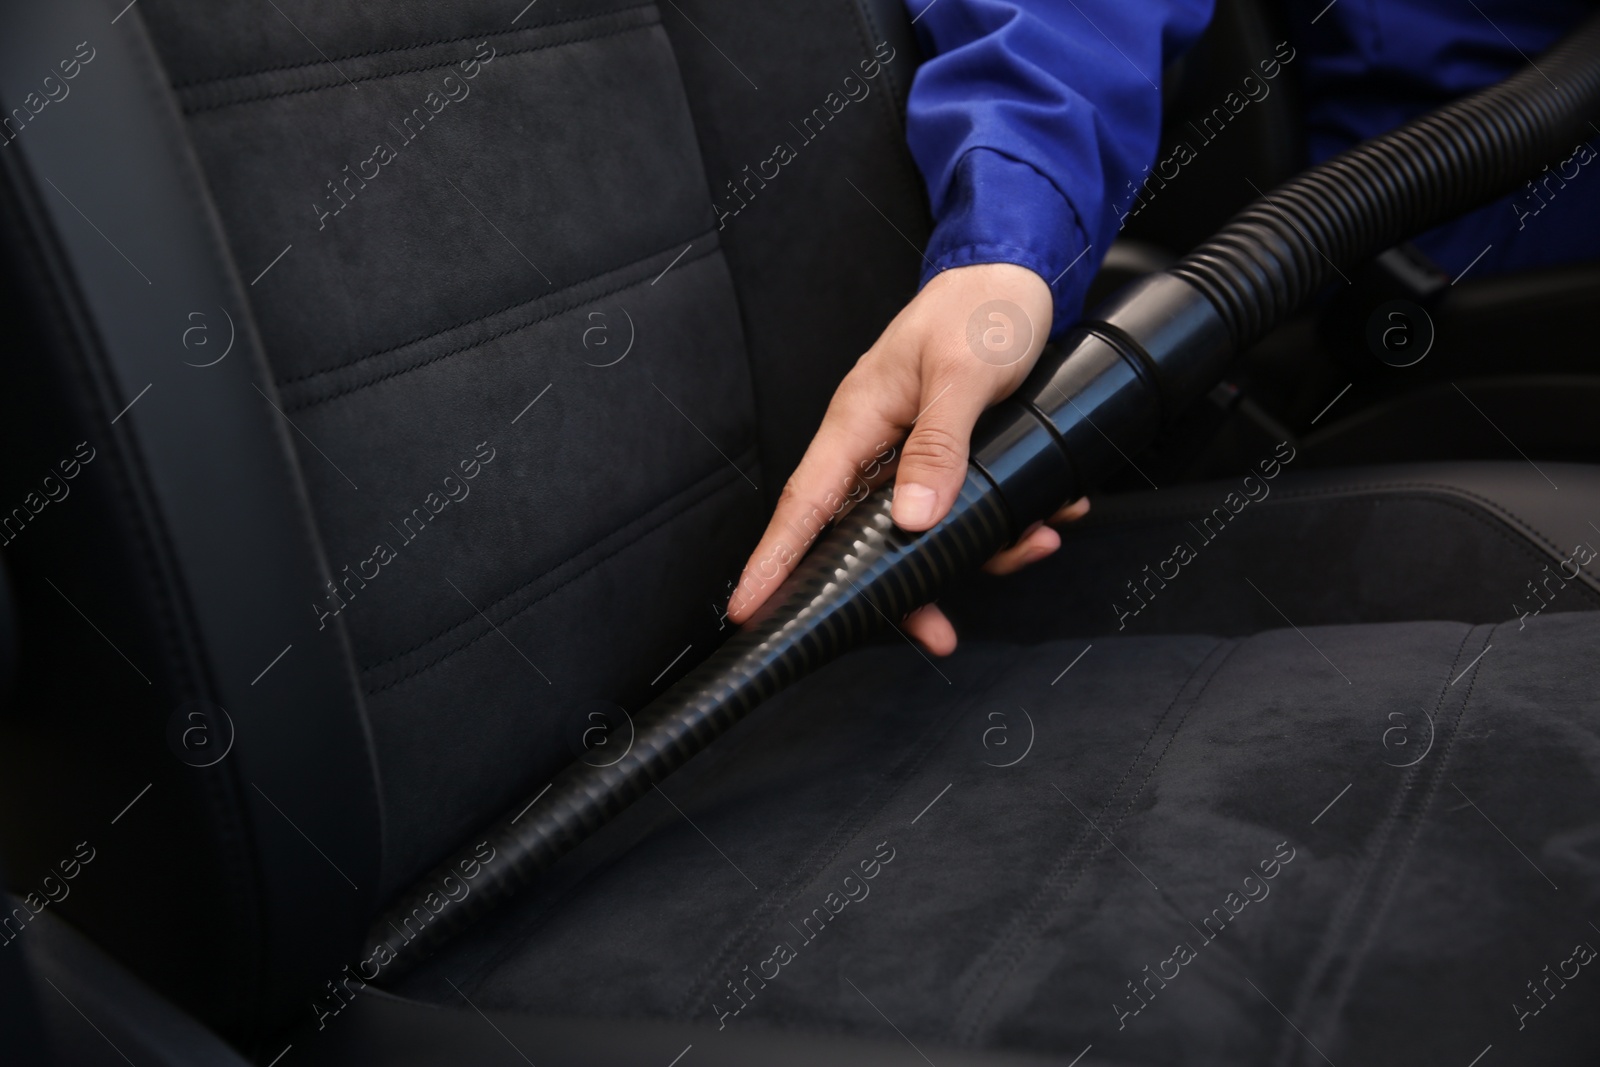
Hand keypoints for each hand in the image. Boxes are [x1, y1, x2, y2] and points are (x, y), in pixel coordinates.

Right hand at [726, 261, 1088, 653]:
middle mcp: (876, 444)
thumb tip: (914, 519)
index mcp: (858, 419)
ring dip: (979, 549)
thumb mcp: (964, 373)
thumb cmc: (981, 306)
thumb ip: (940, 445)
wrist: (1021, 274)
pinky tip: (1045, 512)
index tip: (750, 607)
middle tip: (937, 633)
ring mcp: (911, 454)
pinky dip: (1005, 520)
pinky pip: (963, 509)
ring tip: (1031, 540)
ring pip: (923, 532)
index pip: (803, 502)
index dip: (775, 559)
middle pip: (864, 537)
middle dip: (904, 589)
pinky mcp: (948, 458)